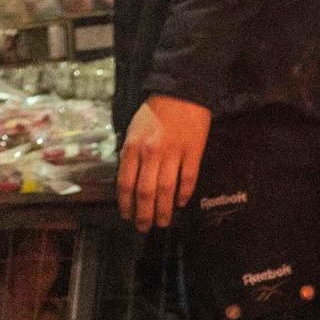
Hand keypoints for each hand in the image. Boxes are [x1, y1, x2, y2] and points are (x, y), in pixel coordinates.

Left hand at [117, 95, 213, 229]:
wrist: (183, 92)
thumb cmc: (154, 112)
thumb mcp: (133, 130)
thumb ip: (130, 155)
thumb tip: (129, 182)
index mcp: (133, 148)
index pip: (126, 184)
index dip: (126, 204)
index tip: (127, 216)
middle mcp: (151, 153)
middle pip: (146, 192)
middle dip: (144, 214)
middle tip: (144, 227)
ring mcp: (174, 153)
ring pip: (166, 189)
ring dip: (163, 210)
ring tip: (163, 222)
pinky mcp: (194, 151)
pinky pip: (188, 178)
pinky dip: (184, 194)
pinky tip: (180, 203)